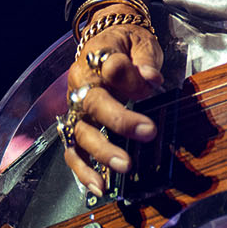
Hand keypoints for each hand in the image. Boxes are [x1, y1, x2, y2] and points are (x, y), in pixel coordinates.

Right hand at [60, 0, 164, 198]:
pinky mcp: (76, 126)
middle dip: (120, 120)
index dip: (131, 76)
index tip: (152, 81)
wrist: (108, 41)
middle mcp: (80, 84)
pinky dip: (84, 170)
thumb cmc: (128, 44)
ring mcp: (75, 108)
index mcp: (96, 56)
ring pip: (81, 132)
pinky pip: (73, 151)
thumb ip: (145, 60)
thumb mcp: (141, 42)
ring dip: (102, 151)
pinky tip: (100, 186)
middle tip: (149, 132)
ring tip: (125, 166)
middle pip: (94, 104)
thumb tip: (150, 78)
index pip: (110, 65)